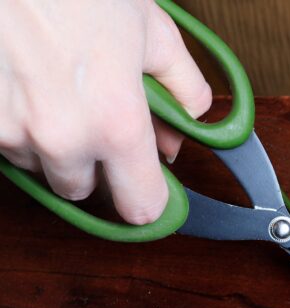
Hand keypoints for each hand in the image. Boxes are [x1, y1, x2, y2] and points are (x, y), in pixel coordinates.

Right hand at [0, 0, 210, 223]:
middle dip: (93, 164)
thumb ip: (183, 90)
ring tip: (57, 88)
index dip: (148, 198)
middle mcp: (62, 138)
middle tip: (96, 117)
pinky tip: (27, 82)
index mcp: (116, 124)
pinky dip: (17, 121)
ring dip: (51, 143)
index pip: (139, 206)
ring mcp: (10, 131)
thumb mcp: (153, 31)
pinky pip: (4, 141)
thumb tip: (185, 129)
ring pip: (38, 165)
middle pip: (82, 190)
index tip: (150, 188)